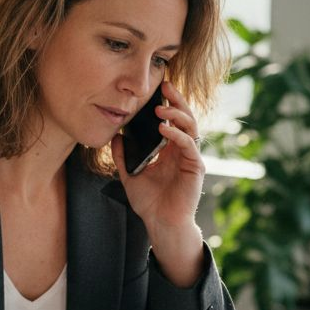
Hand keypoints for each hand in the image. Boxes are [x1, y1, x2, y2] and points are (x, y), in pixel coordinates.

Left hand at [111, 81, 205, 286]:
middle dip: (177, 100)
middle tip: (166, 85)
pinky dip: (177, 134)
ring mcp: (190, 157)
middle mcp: (182, 149)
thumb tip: (115, 137)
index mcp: (170, 148)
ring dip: (176, 114)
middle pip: (185, 117)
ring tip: (160, 108)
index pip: (172, 119)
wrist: (160, 224)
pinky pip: (189, 145)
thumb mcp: (130, 175)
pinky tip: (164, 128)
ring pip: (190, 127)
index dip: (168, 102)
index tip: (158, 87)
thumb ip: (123, 157)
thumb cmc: (150, 202)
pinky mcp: (195, 167)